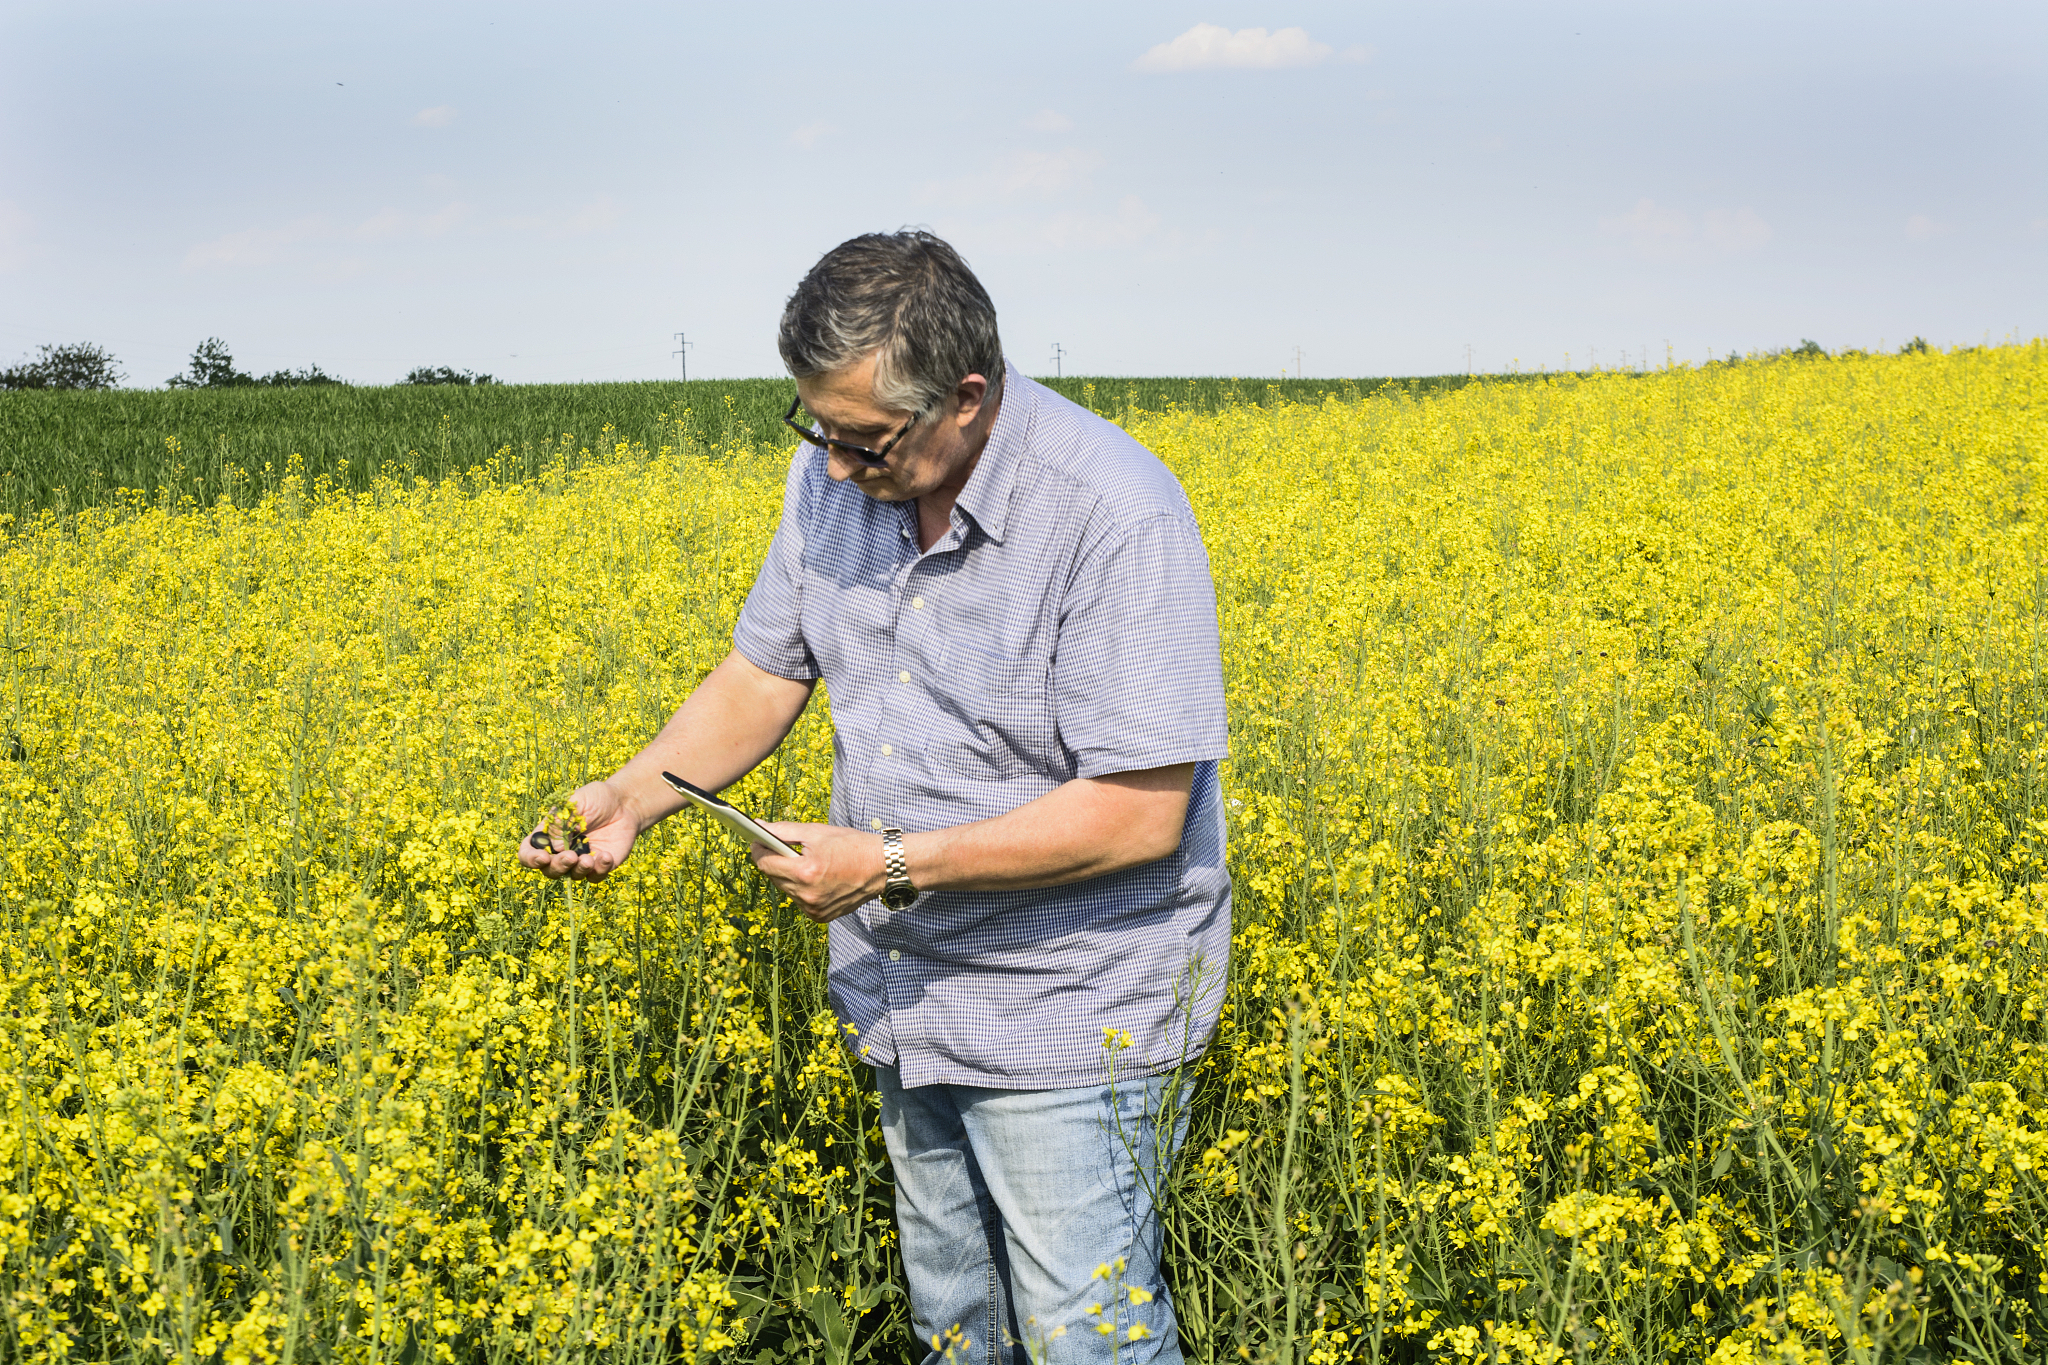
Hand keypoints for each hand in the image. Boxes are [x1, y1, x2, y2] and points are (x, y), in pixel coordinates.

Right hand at [518, 780, 638, 882]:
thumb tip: (555, 848)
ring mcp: (580, 861)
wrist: (624, 803)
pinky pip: (595, 877)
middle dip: (557, 866)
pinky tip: (606, 856)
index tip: (542, 857)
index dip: (530, 858)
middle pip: (549, 869)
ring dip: (578, 869)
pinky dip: (599, 870)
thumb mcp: (576, 802)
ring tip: (589, 858)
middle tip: (571, 856)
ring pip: (571, 876)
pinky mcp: (599, 866)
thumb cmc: (596, 799)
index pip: (529, 852)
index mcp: (548, 834)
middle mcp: (561, 851)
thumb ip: (562, 822)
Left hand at [750, 823, 885, 922]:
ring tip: (806, 863)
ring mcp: (813, 909)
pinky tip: (816, 878)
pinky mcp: (820, 916)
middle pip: (773, 877)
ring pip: (785, 889)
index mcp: (805, 872)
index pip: (765, 863)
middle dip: (774, 861)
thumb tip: (758, 826)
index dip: (759, 850)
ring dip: (788, 876)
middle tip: (786, 848)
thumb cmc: (851, 845)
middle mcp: (807, 895)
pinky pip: (799, 900)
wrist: (882, 867)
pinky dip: (801, 888)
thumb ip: (783, 830)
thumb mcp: (816, 832)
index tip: (759, 840)